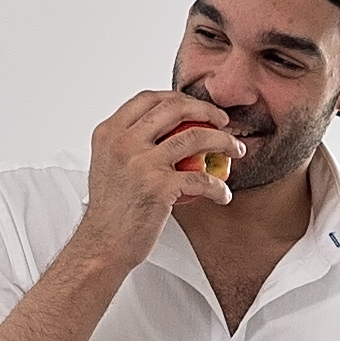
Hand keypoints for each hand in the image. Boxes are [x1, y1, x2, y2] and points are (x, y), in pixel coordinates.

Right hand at [73, 79, 244, 254]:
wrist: (103, 244)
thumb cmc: (110, 210)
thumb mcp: (108, 164)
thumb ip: (128, 142)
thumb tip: (161, 128)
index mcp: (109, 132)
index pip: (148, 98)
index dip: (178, 97)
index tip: (197, 107)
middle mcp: (123, 142)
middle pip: (174, 109)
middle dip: (207, 110)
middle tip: (223, 122)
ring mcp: (141, 163)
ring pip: (195, 137)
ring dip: (224, 141)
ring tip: (236, 150)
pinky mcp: (159, 186)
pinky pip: (201, 179)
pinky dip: (218, 186)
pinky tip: (223, 193)